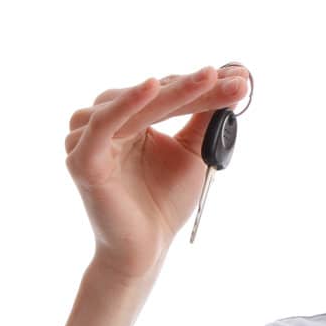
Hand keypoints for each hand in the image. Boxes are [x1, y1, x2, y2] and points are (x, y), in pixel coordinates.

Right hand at [64, 65, 249, 281]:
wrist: (146, 249)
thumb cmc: (164, 203)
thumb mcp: (192, 154)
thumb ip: (203, 118)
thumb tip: (232, 82)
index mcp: (126, 118)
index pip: (167, 92)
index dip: (204, 85)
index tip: (243, 77)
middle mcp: (103, 121)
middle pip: (155, 95)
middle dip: (198, 86)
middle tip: (239, 79)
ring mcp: (88, 137)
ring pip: (136, 103)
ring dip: (175, 91)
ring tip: (209, 78)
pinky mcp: (82, 157)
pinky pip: (105, 122)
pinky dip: (127, 103)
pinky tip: (151, 87)